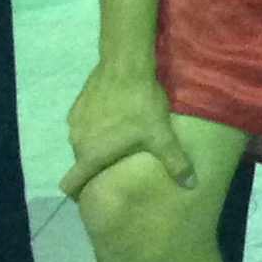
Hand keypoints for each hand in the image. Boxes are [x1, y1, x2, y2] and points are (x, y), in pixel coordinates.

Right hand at [62, 60, 193, 200]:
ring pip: (82, 144)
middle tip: (117, 166)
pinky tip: (114, 120)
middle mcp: (76, 141)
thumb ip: (174, 162)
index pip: (70, 184)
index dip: (77, 194)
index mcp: (90, 154)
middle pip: (81, 164)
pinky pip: (83, 125)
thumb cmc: (140, 104)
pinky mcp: (77, 105)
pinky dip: (95, 128)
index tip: (89, 197)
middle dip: (96, 168)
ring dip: (96, 146)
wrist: (125, 64)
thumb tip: (191, 186)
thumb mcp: (161, 135)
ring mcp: (74, 122)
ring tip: (118, 142)